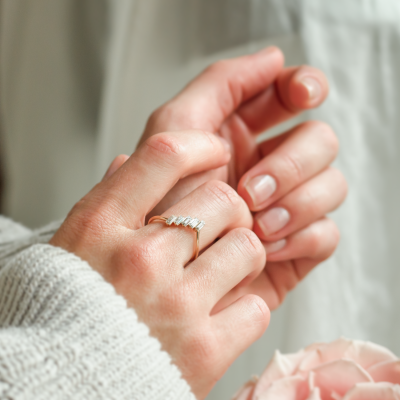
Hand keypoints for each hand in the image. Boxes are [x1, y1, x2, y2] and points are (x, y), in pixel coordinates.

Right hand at [50, 131, 268, 398]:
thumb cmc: (69, 311)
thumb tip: (127, 162)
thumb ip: (106, 199)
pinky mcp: (202, 351)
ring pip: (249, 248)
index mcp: (102, 225)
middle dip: (231, 213)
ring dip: (244, 259)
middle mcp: (138, 258)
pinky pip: (255, 308)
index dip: (202, 145)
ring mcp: (173, 304)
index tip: (217, 153)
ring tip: (223, 275)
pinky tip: (220, 316)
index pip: (165, 155)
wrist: (67, 385)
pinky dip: (245, 310)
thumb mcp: (73, 244)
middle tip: (220, 232)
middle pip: (223, 199)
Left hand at [136, 46, 346, 309]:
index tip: (301, 94)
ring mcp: (284, 206)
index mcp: (240, 135)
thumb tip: (273, 58)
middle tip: (249, 188)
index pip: (292, 95)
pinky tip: (267, 247)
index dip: (305, 87)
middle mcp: (266, 166)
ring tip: (256, 222)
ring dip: (297, 200)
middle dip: (291, 161)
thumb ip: (218, 85)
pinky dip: (301, 236)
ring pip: (331, 183)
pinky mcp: (295, 247)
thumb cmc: (152, 205)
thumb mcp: (173, 131)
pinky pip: (328, 232)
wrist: (151, 280)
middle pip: (319, 140)